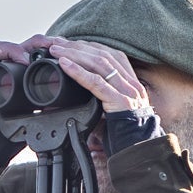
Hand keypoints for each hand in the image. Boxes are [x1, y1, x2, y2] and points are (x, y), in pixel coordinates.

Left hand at [27, 34, 153, 123]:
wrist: (137, 149)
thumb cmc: (122, 133)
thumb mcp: (112, 110)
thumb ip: (101, 97)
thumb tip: (76, 94)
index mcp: (131, 82)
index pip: (109, 54)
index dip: (88, 46)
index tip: (69, 43)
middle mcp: (131, 83)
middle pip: (102, 55)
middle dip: (77, 47)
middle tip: (56, 43)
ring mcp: (127, 91)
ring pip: (99, 64)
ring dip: (74, 55)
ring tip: (56, 51)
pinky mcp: (119, 101)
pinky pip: (96, 82)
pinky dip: (77, 71)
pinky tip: (64, 65)